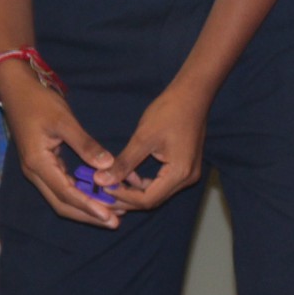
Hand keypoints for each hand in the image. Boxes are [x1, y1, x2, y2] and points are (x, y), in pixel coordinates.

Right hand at [0, 71, 121, 228]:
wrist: (17, 90)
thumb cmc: (39, 102)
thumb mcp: (64, 121)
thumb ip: (85, 144)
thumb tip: (106, 165)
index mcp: (38, 164)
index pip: (66, 194)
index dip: (88, 207)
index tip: (110, 216)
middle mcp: (36, 173)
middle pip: (62, 204)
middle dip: (88, 214)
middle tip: (115, 221)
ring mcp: (38, 170)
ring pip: (62, 197)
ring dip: (86, 206)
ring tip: (112, 212)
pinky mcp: (44, 164)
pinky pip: (63, 185)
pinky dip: (81, 193)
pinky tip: (99, 194)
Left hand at [101, 81, 209, 211]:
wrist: (192, 94)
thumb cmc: (169, 112)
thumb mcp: (143, 138)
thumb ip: (124, 163)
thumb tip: (100, 180)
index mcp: (179, 173)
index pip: (147, 199)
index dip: (122, 197)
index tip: (101, 189)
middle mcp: (187, 179)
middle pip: (152, 200)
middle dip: (126, 198)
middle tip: (101, 192)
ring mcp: (188, 174)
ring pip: (156, 193)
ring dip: (133, 191)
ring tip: (110, 184)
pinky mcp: (184, 167)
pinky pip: (161, 183)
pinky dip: (143, 183)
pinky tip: (128, 175)